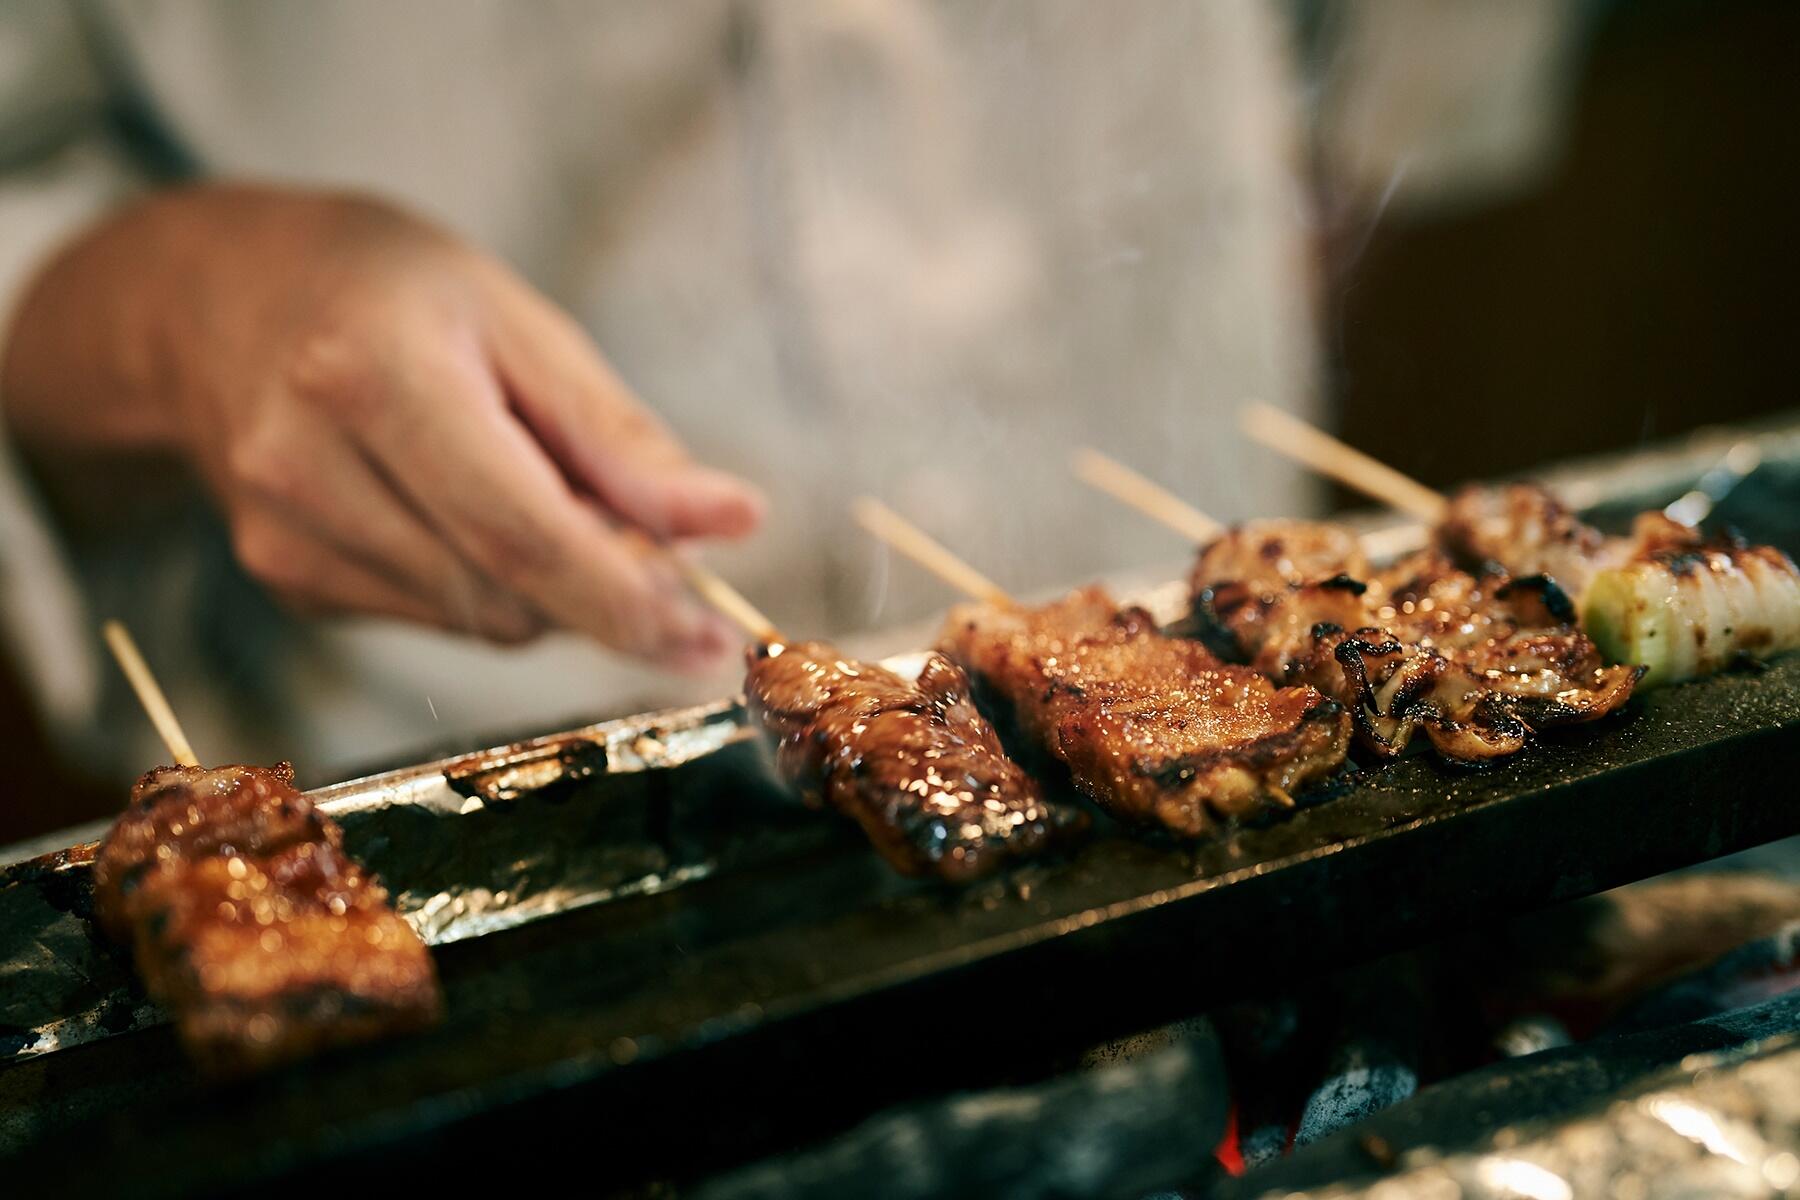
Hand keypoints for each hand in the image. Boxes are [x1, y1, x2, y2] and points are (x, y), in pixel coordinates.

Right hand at [1, 185, 761, 668]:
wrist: (217, 298)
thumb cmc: (390, 291)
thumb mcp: (521, 321)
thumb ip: (622, 437)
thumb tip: (730, 521)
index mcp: (374, 377)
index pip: (521, 532)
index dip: (627, 599)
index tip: (711, 636)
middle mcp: (310, 466)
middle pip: (505, 592)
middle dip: (607, 596)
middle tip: (671, 565)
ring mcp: (285, 534)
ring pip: (478, 621)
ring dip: (551, 591)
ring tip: (555, 502)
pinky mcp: (284, 577)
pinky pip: (435, 618)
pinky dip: (491, 587)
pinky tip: (475, 515)